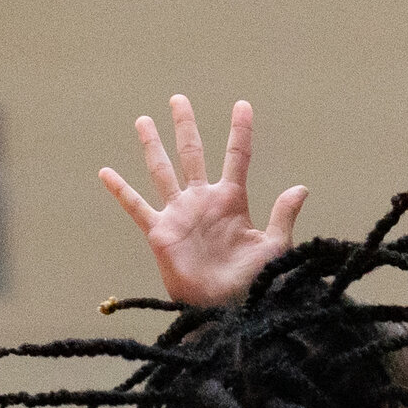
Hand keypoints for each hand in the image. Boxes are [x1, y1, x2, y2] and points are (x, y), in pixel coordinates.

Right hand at [100, 96, 307, 307]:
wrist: (229, 309)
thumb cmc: (255, 281)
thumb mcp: (275, 245)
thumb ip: (283, 215)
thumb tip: (301, 187)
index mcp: (233, 200)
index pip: (237, 156)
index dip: (240, 130)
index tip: (242, 104)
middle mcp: (204, 201)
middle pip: (193, 153)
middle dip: (185, 126)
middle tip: (179, 99)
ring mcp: (180, 214)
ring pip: (162, 171)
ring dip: (152, 145)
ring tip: (143, 120)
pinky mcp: (160, 232)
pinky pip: (137, 207)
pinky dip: (121, 190)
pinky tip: (106, 172)